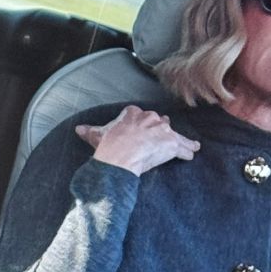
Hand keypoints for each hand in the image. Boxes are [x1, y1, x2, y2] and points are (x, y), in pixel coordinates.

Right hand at [76, 105, 199, 176]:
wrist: (119, 157)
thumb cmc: (108, 146)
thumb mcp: (97, 135)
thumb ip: (89, 130)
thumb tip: (78, 129)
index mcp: (133, 114)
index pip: (140, 114)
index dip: (141, 122)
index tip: (141, 129)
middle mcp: (150, 118)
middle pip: (160, 121)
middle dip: (161, 129)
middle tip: (160, 137)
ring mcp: (163, 131)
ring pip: (174, 134)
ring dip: (179, 141)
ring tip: (186, 144)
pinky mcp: (172, 144)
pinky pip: (184, 148)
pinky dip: (188, 151)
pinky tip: (192, 152)